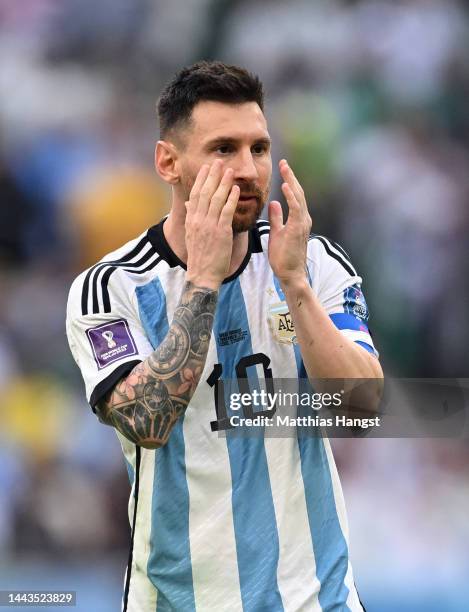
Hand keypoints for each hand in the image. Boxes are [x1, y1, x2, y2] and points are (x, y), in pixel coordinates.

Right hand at [185, 160, 239, 289]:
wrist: (202, 275)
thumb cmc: (200, 257)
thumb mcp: (192, 235)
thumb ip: (192, 218)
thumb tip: (189, 204)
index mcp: (191, 220)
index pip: (195, 194)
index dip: (201, 179)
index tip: (206, 167)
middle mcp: (198, 220)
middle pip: (205, 192)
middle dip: (212, 175)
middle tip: (218, 161)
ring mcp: (209, 226)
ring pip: (216, 199)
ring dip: (223, 183)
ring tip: (229, 170)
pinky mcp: (221, 232)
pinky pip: (226, 212)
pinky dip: (231, 199)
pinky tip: (236, 189)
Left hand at [268, 159, 311, 285]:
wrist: (290, 274)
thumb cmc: (283, 257)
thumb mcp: (276, 232)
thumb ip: (276, 218)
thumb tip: (274, 203)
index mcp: (298, 219)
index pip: (294, 196)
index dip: (288, 181)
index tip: (281, 169)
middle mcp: (303, 218)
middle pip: (298, 192)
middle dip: (291, 176)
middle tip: (283, 162)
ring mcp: (302, 223)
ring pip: (299, 197)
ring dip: (291, 181)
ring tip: (285, 168)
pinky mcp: (298, 229)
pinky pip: (296, 208)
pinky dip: (291, 196)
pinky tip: (285, 186)